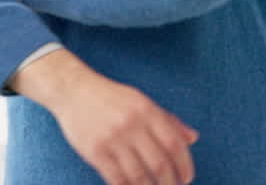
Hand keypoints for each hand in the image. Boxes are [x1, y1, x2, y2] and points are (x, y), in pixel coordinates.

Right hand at [10, 50, 198, 184]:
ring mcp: (112, 139)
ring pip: (139, 175)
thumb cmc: (111, 97)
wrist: (73, 91)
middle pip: (159, 163)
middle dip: (170, 182)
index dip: (184, 165)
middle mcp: (131, 124)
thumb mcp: (142, 101)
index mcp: (146, 110)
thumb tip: (192, 138)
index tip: (186, 178)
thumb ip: (168, 120)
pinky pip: (116, 178)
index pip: (174, 144)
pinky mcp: (95, 151)